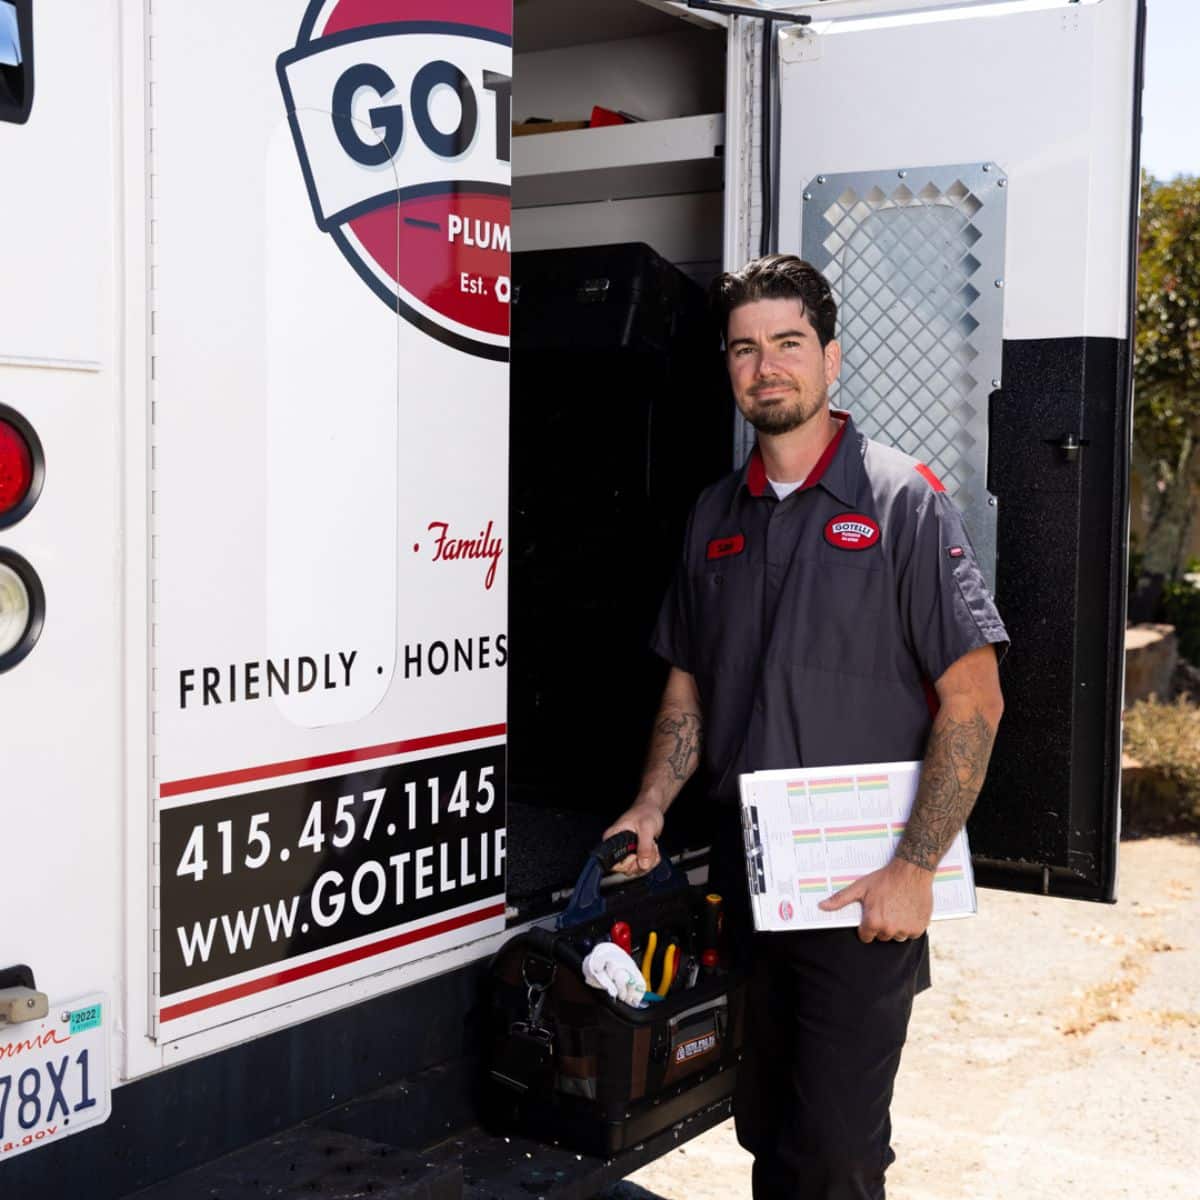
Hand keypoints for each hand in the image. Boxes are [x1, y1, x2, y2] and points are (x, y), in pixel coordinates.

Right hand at [602, 800, 664, 875]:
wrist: (652, 810)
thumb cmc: (645, 812)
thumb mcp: (646, 827)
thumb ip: (645, 846)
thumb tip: (644, 863)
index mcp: (613, 838)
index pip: (613, 863)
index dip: (627, 863)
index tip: (636, 854)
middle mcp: (618, 847)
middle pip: (627, 869)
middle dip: (643, 861)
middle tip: (649, 847)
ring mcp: (627, 853)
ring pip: (637, 869)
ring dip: (650, 860)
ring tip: (652, 845)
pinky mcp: (635, 855)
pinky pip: (643, 866)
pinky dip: (652, 860)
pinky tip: (653, 848)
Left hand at [817, 857, 933, 943]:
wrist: (911, 871)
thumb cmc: (884, 879)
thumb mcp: (860, 887)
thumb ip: (840, 899)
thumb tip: (821, 906)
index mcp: (873, 922)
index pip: (865, 936)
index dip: (866, 926)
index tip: (871, 914)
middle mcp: (889, 929)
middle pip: (881, 936)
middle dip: (881, 925)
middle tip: (884, 907)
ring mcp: (905, 930)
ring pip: (897, 936)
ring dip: (896, 926)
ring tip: (896, 907)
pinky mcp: (919, 928)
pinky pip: (911, 934)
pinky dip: (910, 925)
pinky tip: (907, 910)